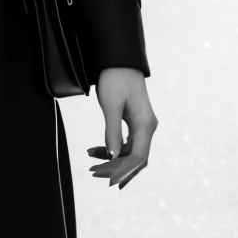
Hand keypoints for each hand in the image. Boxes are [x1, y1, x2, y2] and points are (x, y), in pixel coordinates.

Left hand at [88, 68, 156, 190]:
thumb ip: (112, 132)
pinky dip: (112, 149)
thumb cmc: (115, 79)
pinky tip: (96, 150)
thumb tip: (113, 157)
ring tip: (90, 158)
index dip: (121, 170)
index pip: (138, 158)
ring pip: (130, 152)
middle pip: (136, 159)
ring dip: (112, 159)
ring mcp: (143, 125)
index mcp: (145, 125)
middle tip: (93, 171)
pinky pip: (127, 143)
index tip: (103, 176)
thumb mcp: (111, 106)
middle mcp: (147, 127)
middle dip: (116, 169)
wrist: (120, 61)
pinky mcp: (135, 122)